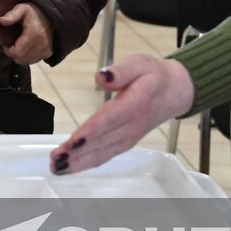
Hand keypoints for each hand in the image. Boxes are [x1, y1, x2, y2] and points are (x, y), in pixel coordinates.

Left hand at [0, 3, 53, 64]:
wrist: (50, 15)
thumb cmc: (33, 12)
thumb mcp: (22, 8)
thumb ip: (12, 15)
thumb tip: (1, 20)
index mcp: (34, 33)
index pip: (17, 52)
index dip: (8, 51)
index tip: (6, 44)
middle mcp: (42, 44)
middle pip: (21, 59)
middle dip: (13, 54)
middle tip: (11, 45)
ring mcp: (46, 50)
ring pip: (27, 62)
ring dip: (20, 56)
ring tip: (18, 45)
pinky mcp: (48, 53)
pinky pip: (33, 61)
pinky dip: (27, 57)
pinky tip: (26, 48)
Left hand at [50, 54, 195, 173]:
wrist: (174, 92)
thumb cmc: (153, 74)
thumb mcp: (140, 62)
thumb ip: (121, 69)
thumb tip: (102, 77)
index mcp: (136, 103)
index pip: (110, 119)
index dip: (91, 131)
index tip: (74, 142)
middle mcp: (132, 125)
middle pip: (103, 141)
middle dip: (78, 152)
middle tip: (55, 160)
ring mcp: (129, 137)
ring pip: (102, 153)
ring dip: (79, 162)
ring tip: (56, 167)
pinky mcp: (125, 143)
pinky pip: (105, 156)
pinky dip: (87, 164)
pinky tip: (69, 167)